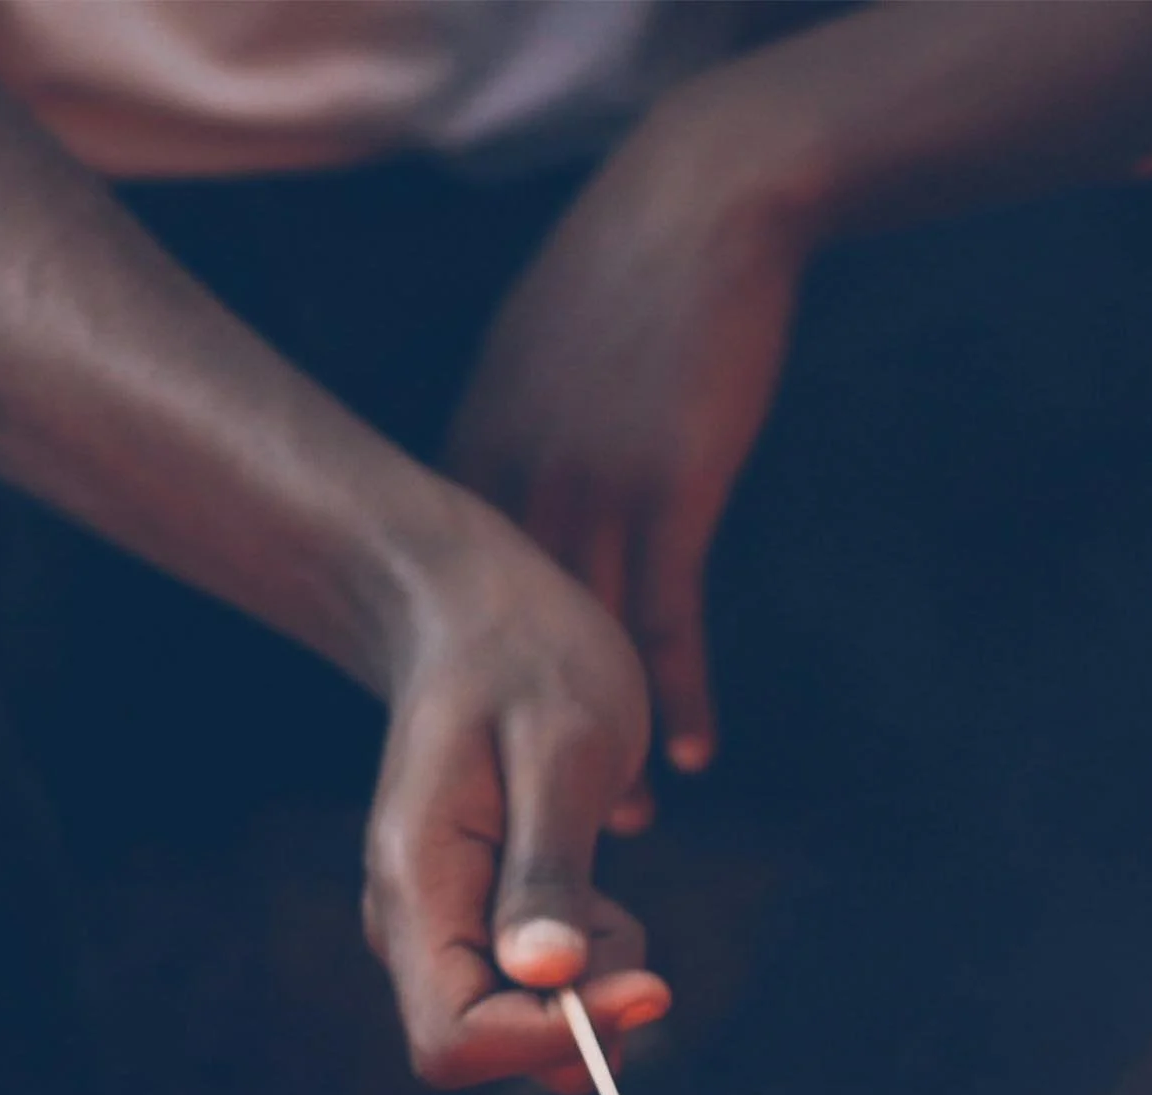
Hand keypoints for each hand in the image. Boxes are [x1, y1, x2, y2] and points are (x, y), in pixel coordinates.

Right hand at [363, 489, 668, 1087]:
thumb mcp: (561, 747)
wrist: (475, 610)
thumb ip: (549, 868)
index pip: (457, 1041)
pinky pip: (539, 988)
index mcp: (416, 889)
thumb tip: (544, 974)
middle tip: (623, 913)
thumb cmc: (525, 657)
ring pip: (527, 1025)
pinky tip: (586, 872)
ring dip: (591, 980)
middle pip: (493, 1049)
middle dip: (582, 1012)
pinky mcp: (476, 928)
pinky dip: (586, 956)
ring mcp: (439, 932)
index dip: (554, 1038)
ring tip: (602, 869)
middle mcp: (412, 928)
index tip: (651, 986)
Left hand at [447, 105, 804, 777]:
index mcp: (473, 461)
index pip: (454, 612)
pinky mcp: (667, 488)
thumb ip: (512, 452)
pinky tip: (696, 752)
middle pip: (511, 654)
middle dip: (528, 750)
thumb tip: (505, 531)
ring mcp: (589, 489)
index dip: (473, 700)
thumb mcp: (532, 368)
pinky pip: (669, 622)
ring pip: (589, 657)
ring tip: (633, 821)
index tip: (484, 771)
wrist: (697, 205)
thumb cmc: (620, 286)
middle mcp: (515, 487)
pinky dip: (681, 695)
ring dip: (613, 750)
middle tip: (541, 831)